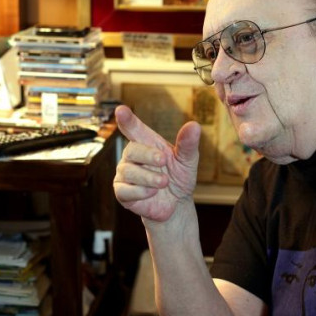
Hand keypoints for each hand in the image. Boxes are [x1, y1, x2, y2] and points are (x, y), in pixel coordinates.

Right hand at [113, 105, 200, 221]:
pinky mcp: (122, 192)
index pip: (134, 128)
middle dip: (148, 155)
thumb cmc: (179, 177)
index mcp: (147, 143)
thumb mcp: (187, 161)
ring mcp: (125, 174)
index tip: (121, 110)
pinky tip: (153, 193)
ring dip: (149, 177)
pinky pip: (125, 190)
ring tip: (164, 182)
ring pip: (129, 171)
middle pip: (132, 149)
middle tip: (163, 161)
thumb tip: (194, 125)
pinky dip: (141, 192)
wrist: (176, 205)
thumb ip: (187, 144)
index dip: (126, 119)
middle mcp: (132, 156)